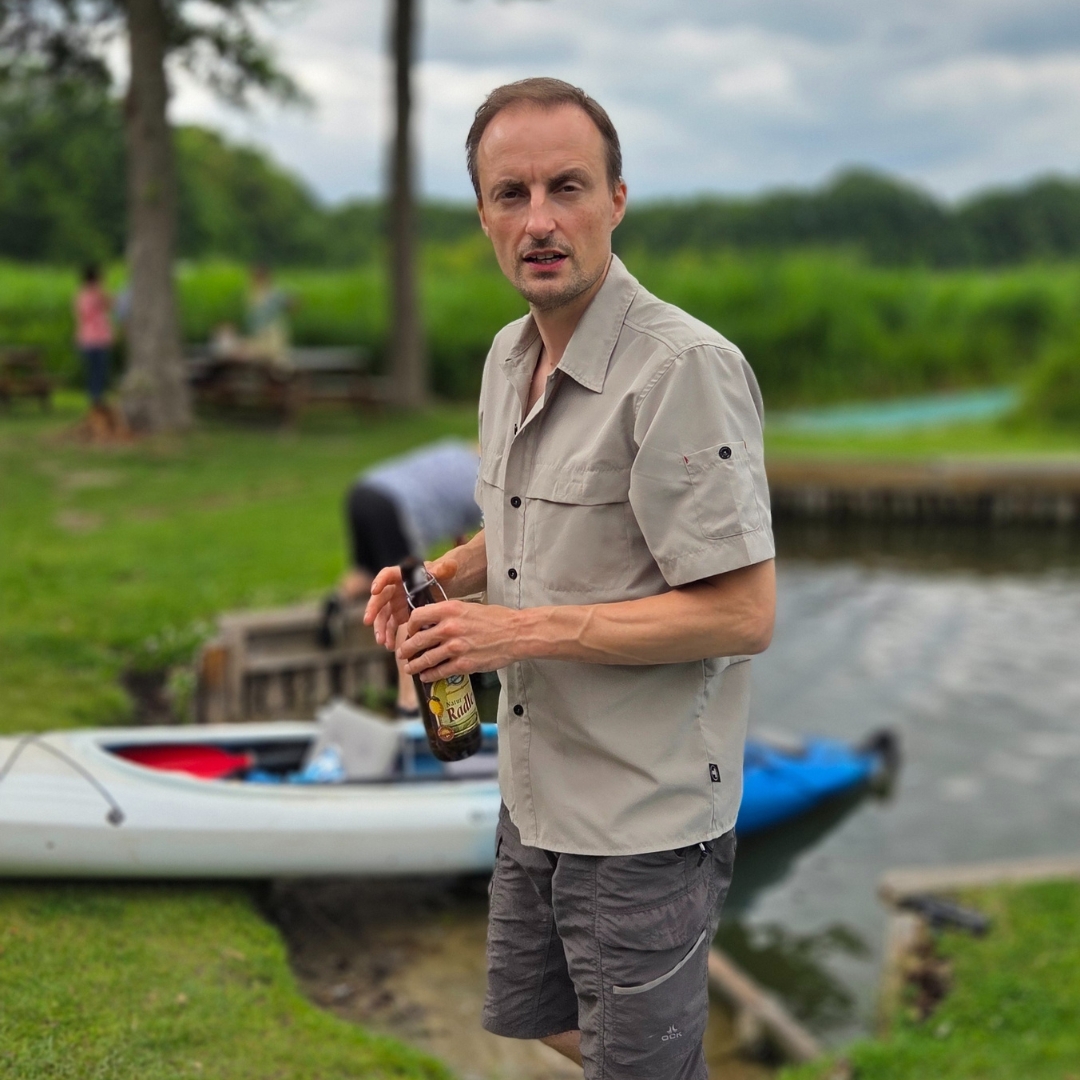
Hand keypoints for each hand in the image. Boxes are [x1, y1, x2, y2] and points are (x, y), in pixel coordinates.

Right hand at [363, 553, 458, 651]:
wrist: (446, 587)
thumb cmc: (443, 575)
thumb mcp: (445, 571)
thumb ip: (444, 568)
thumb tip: (445, 567)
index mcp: (403, 575)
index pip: (387, 574)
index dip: (380, 581)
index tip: (374, 590)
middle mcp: (395, 588)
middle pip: (380, 597)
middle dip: (373, 609)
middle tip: (368, 621)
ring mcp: (396, 603)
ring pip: (383, 615)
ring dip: (380, 627)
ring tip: (381, 641)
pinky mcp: (399, 616)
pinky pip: (391, 626)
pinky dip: (389, 635)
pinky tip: (390, 646)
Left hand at [398, 600, 522, 681]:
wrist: (516, 634)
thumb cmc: (496, 619)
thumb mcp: (469, 607)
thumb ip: (450, 614)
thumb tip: (433, 622)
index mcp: (450, 609)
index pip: (417, 616)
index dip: (410, 626)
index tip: (410, 631)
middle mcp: (449, 627)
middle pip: (417, 640)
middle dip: (407, 649)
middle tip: (403, 653)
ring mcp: (455, 647)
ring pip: (426, 658)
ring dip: (414, 665)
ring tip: (409, 668)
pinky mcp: (463, 664)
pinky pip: (440, 671)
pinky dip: (430, 675)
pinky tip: (426, 676)